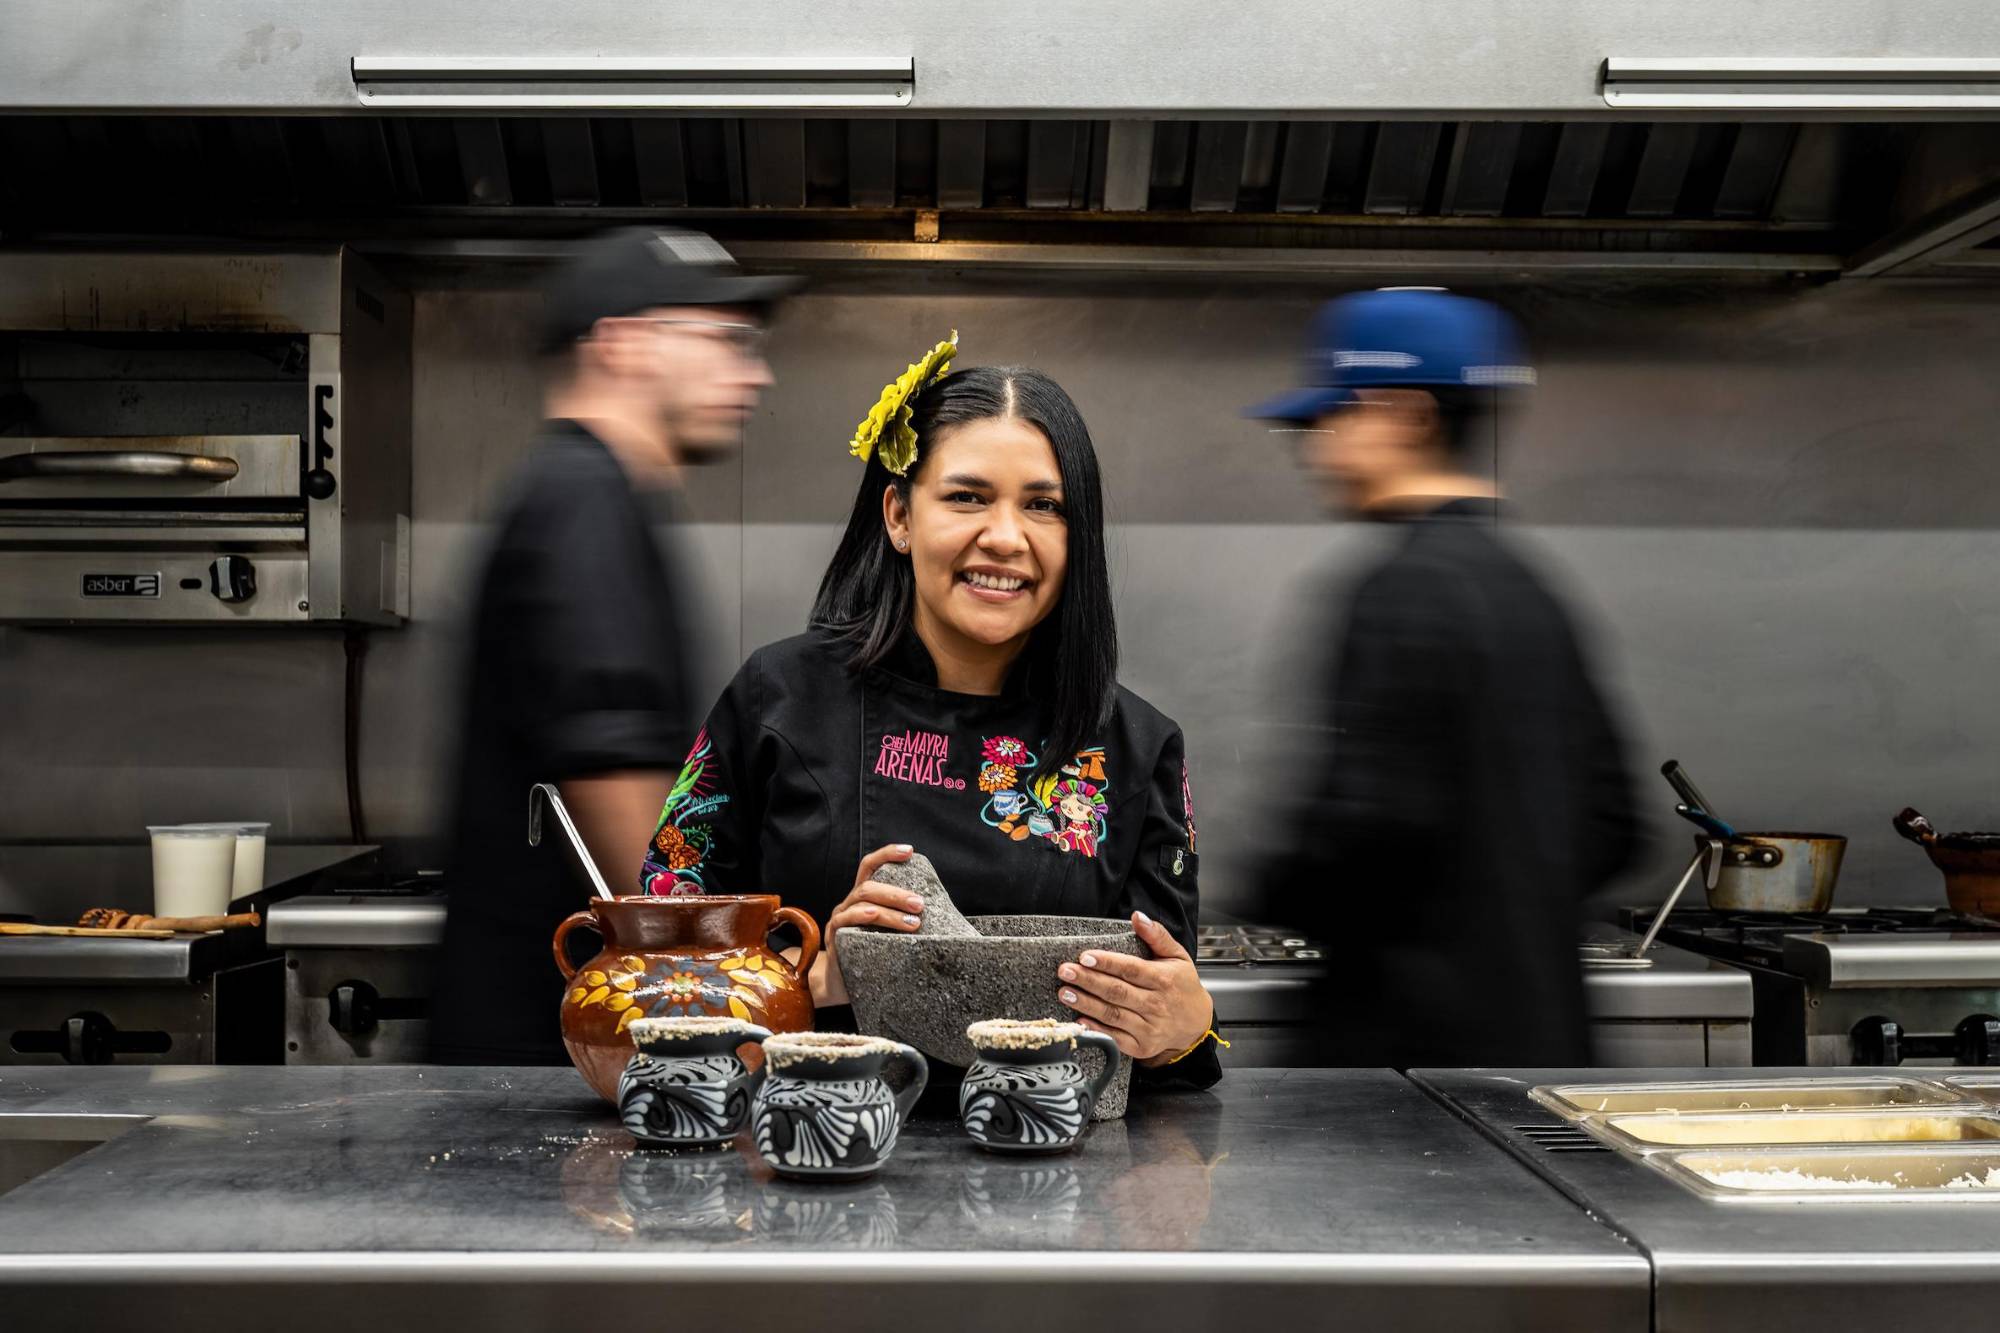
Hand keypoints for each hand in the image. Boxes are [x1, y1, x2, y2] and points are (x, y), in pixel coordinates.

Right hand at [808, 843, 925, 1007]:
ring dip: (890, 910)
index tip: (910, 851)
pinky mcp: (834, 937)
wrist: (841, 984)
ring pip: (862, 901)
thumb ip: (903, 919)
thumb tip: (941, 914)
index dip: (887, 854)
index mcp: (864, 898)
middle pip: (869, 885)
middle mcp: (849, 904)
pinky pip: (846, 920)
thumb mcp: (887, 933)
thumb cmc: (871, 956)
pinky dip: (862, 915)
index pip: (871, 866)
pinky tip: (876, 915)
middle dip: (897, 892)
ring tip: (914, 922)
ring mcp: (840, 919)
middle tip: (920, 904)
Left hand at [1055, 910, 1213, 1063]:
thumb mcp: (1178, 956)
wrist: (1195, 1024)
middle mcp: (1157, 1005)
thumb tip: (1137, 917)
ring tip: (1065, 992)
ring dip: (1086, 1004)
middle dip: (1088, 980)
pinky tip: (1080, 1020)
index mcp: (1164, 980)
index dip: (1107, 962)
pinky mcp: (1142, 1046)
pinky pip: (1115, 1038)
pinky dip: (1096, 1030)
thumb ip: (1157, 935)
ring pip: (1112, 1014)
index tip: (1085, 956)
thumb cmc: (1183, 986)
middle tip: (1065, 971)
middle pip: (1117, 991)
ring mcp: (1149, 1028)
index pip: (1131, 969)